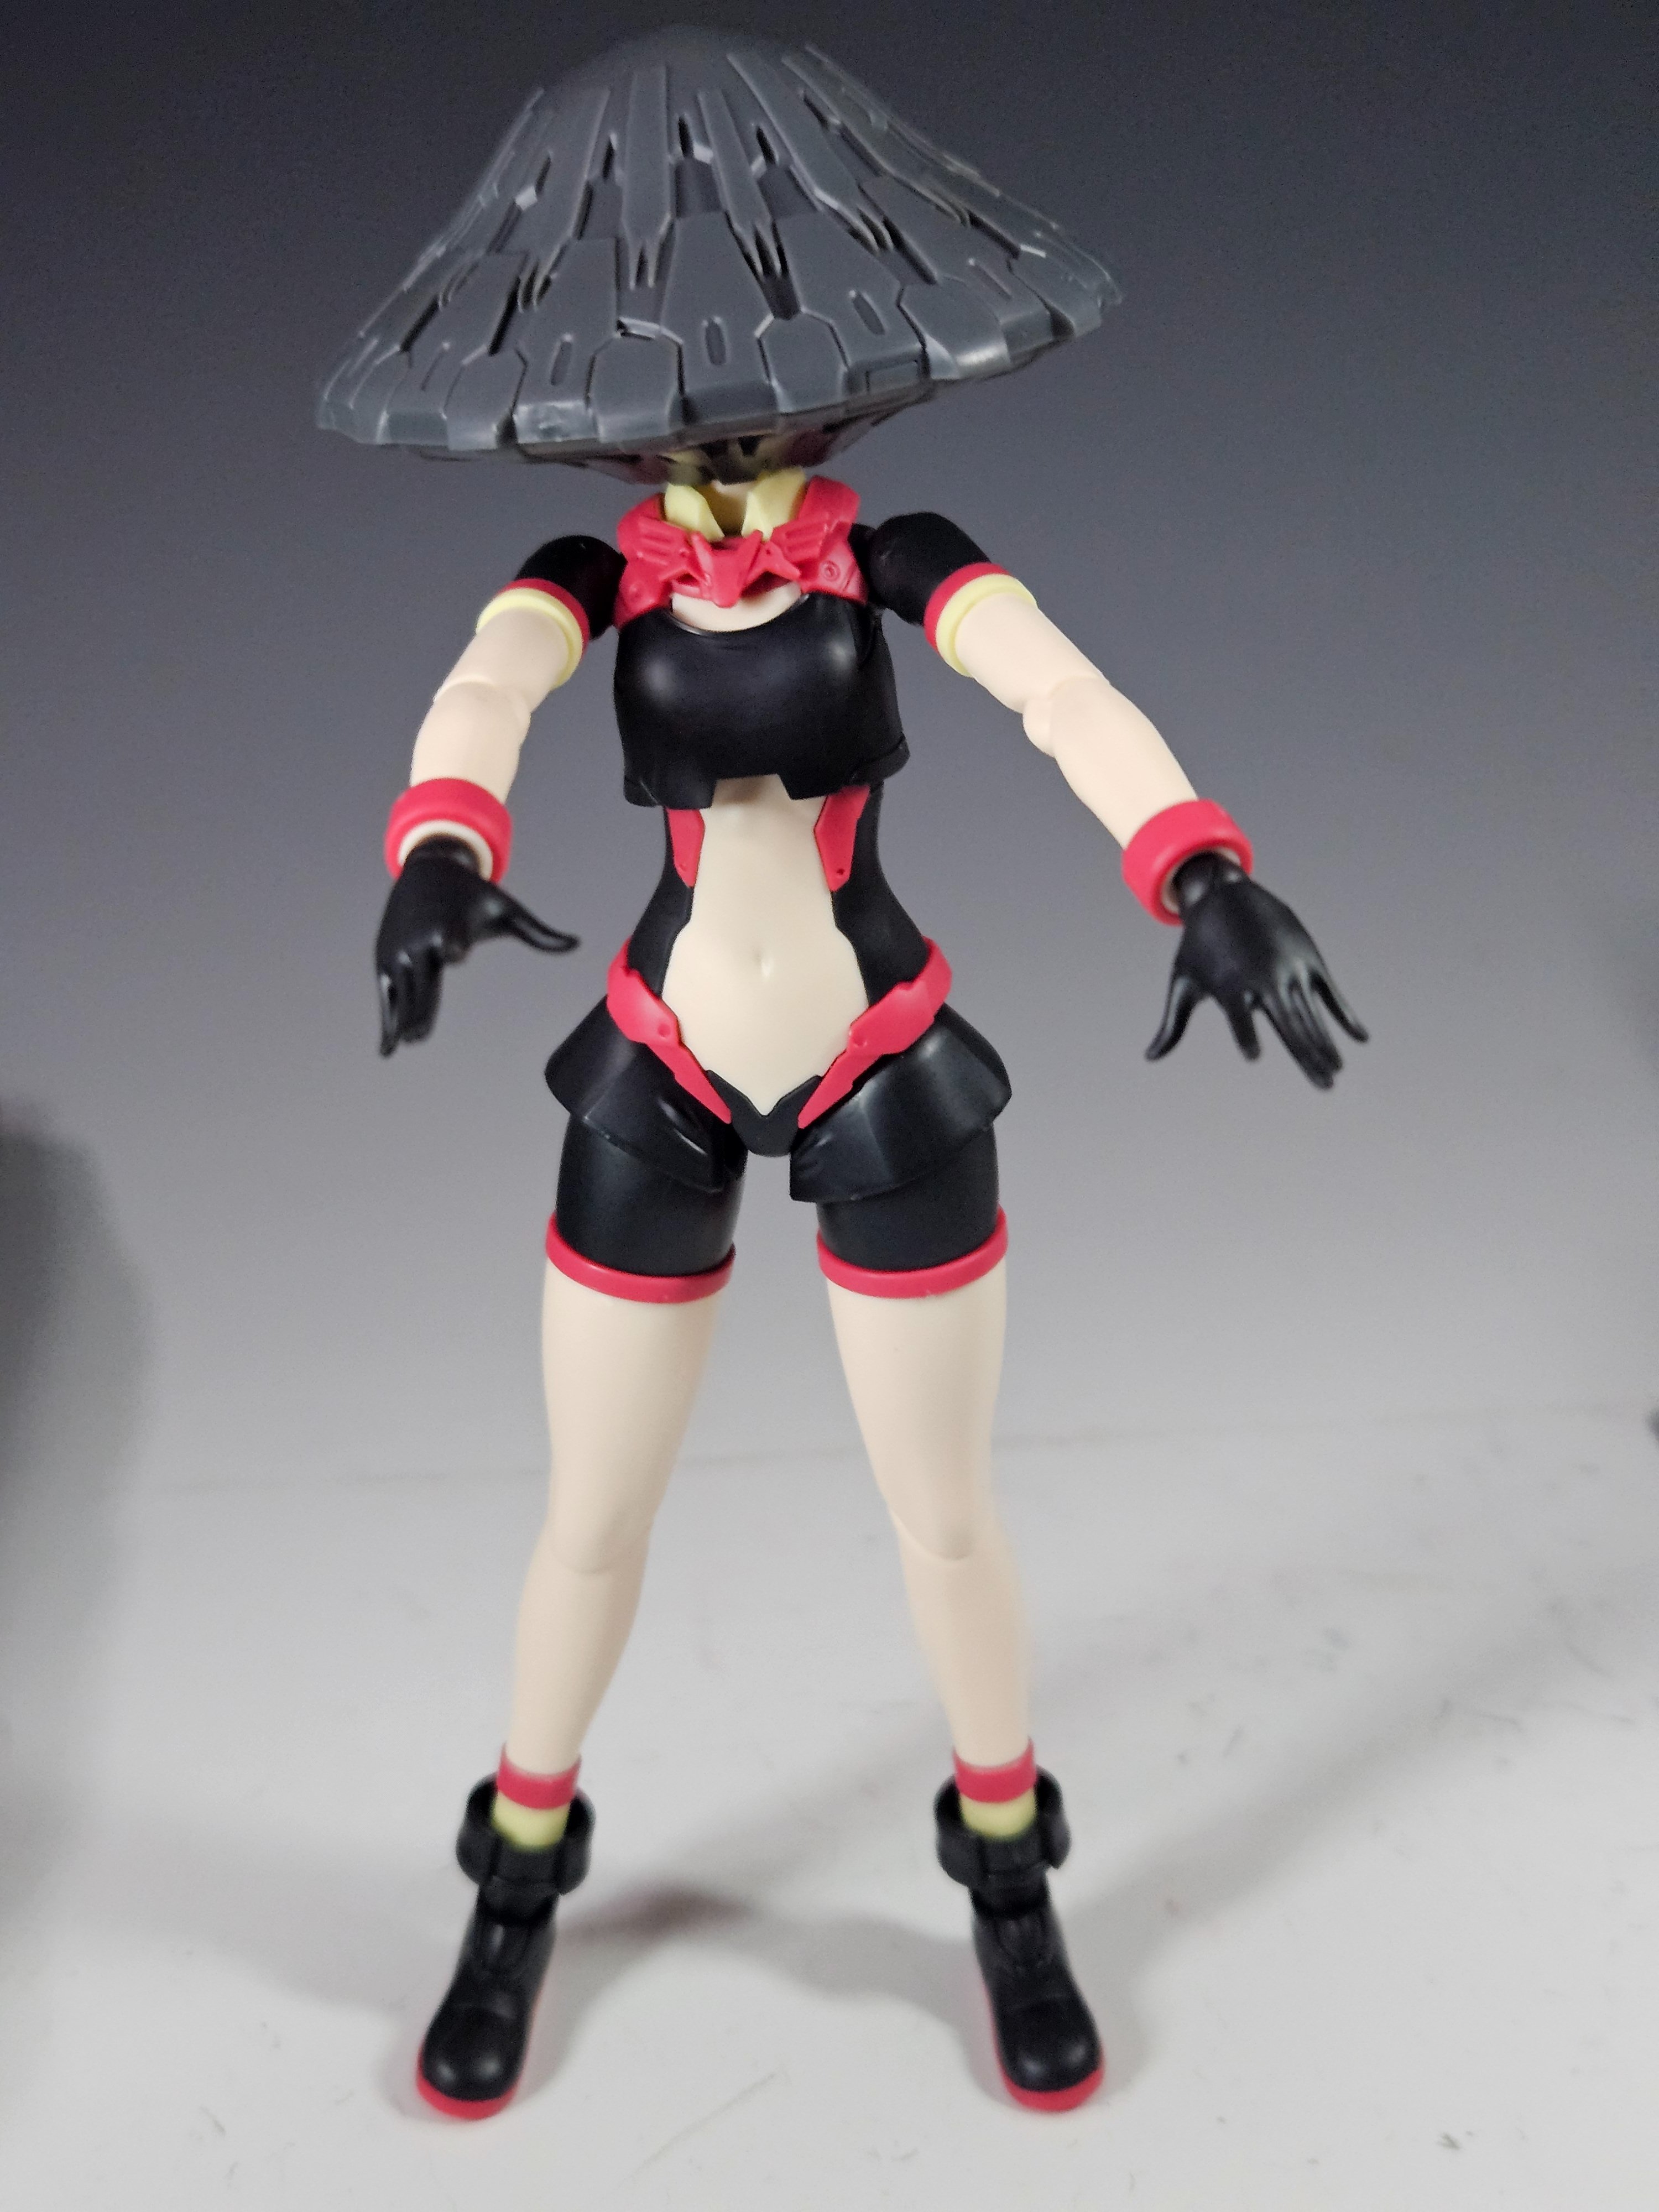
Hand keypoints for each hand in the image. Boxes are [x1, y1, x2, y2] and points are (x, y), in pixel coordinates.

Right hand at [375, 837, 577, 1054]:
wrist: (427, 869)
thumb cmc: (473, 894)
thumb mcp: (507, 909)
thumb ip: (539, 933)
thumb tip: (578, 944)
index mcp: (450, 925)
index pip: (452, 942)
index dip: (454, 947)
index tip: (454, 953)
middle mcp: (421, 938)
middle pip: (424, 978)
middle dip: (422, 1007)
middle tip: (421, 1037)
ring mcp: (399, 950)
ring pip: (404, 992)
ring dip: (404, 1019)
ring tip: (411, 1041)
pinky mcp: (384, 957)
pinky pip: (387, 994)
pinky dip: (387, 1020)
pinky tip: (387, 1048)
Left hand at [1145, 853, 1366, 1089]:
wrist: (1226, 893)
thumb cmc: (1199, 945)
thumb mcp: (1183, 981)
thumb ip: (1173, 1024)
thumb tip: (1150, 1057)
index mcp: (1231, 985)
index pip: (1238, 1016)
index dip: (1244, 1033)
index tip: (1252, 1056)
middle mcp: (1264, 977)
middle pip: (1288, 1023)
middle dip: (1307, 1056)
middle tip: (1324, 1086)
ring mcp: (1291, 967)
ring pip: (1312, 1012)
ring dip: (1326, 1043)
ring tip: (1335, 1071)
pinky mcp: (1309, 959)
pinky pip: (1331, 993)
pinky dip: (1344, 1015)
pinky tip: (1360, 1038)